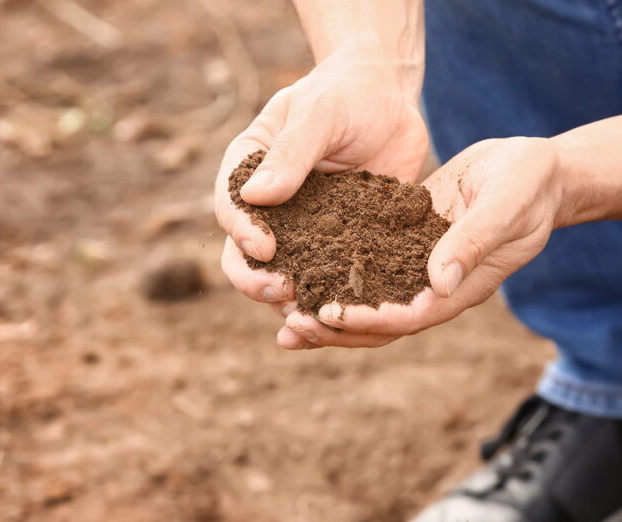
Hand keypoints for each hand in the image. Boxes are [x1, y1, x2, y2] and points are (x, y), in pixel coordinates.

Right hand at [215, 46, 428, 329]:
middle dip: (256, 280)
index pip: (231, 206)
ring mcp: (300, 232)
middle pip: (243, 256)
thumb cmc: (347, 95)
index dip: (242, 231)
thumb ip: (292, 153)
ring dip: (289, 303)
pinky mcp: (335, 248)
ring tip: (309, 317)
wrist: (390, 101)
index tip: (265, 247)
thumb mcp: (319, 114)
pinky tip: (338, 326)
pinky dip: (327, 306)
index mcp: (247, 170)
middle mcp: (266, 208)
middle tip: (282, 291)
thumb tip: (254, 197)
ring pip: (280, 278)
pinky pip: (325, 282)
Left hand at [280, 137, 563, 348]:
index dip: (371, 319)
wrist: (536, 169)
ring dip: (329, 313)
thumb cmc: (530, 183)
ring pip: (369, 302)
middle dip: (337, 328)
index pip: (411, 315)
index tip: (331, 316)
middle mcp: (436, 285)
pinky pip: (367, 269)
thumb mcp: (506, 203)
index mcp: (463, 285)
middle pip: (382, 323)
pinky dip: (336, 275)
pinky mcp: (406, 244)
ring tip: (283, 318)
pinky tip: (300, 271)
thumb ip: (474, 240)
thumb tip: (437, 281)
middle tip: (291, 326)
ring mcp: (419, 267)